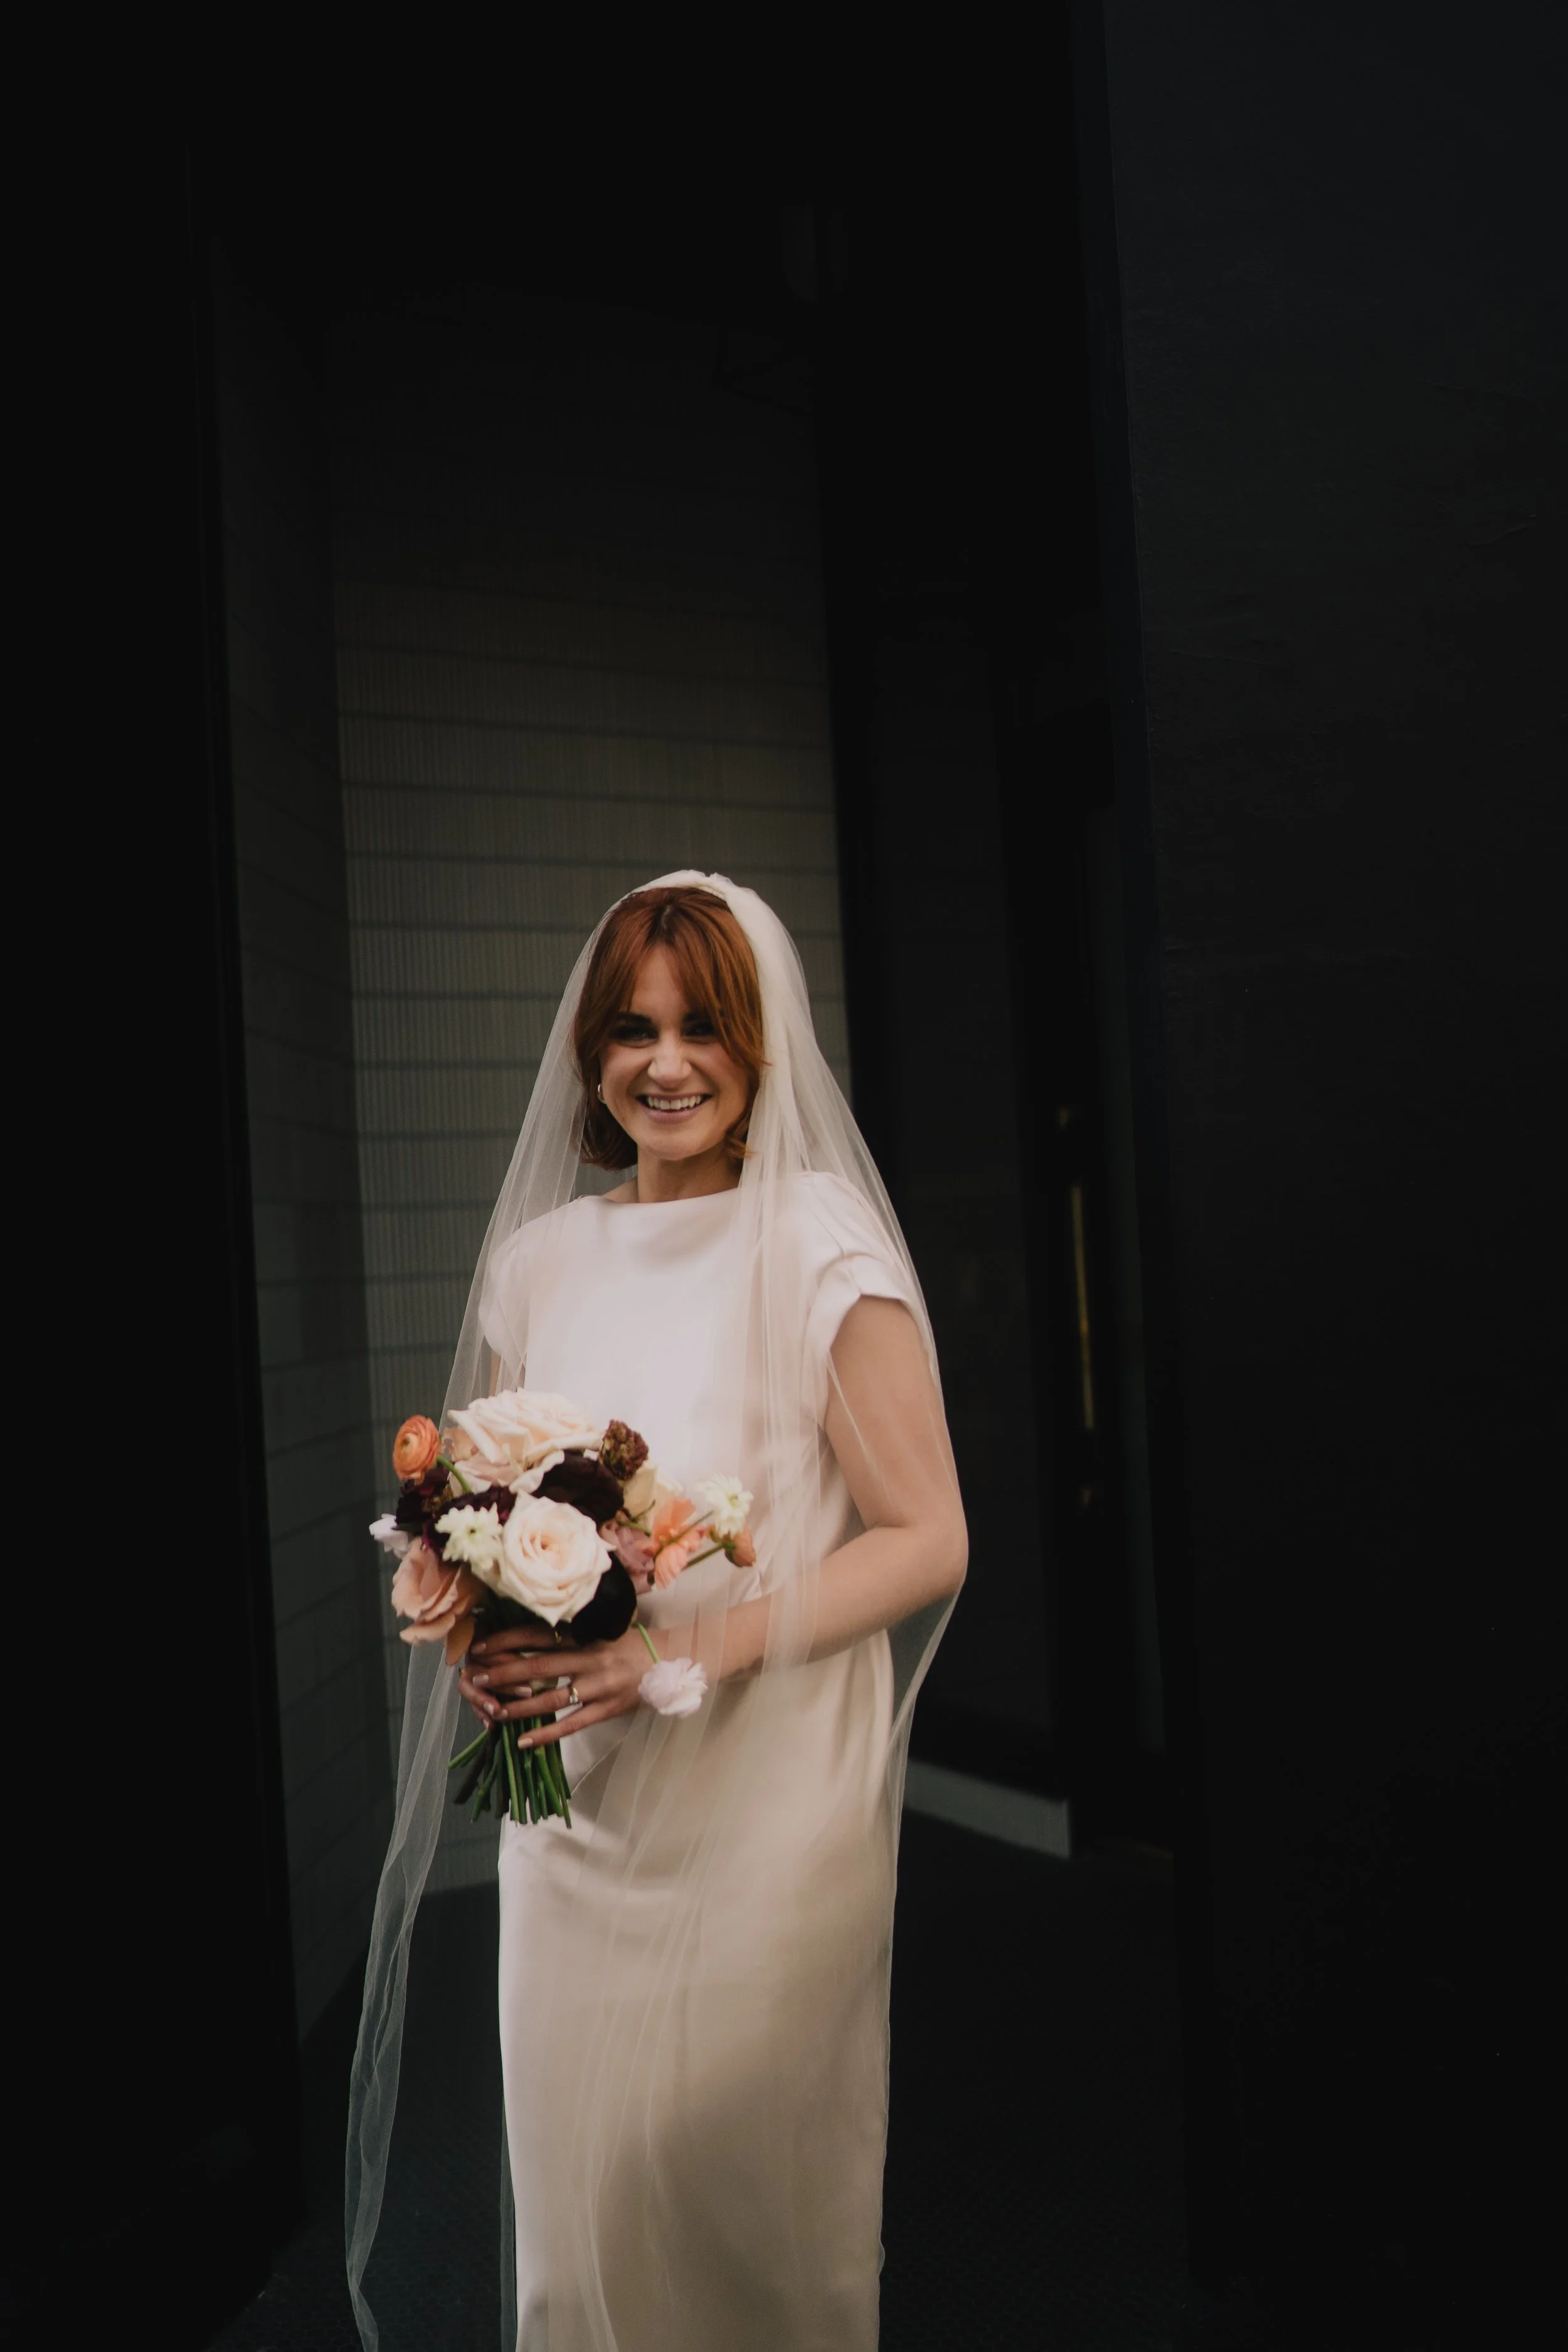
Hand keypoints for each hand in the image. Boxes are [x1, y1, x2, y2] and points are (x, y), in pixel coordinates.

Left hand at [458, 1621, 659, 1748]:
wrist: (672, 1660)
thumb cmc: (633, 1644)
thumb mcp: (604, 1630)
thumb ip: (575, 1634)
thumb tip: (536, 1636)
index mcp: (587, 1636)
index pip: (540, 1635)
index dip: (508, 1639)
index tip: (482, 1644)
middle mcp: (590, 1659)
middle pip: (539, 1665)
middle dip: (505, 1671)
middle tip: (478, 1676)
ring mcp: (598, 1686)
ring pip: (552, 1697)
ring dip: (520, 1706)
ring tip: (494, 1711)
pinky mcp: (607, 1709)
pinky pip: (572, 1724)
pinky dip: (546, 1734)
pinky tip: (524, 1741)